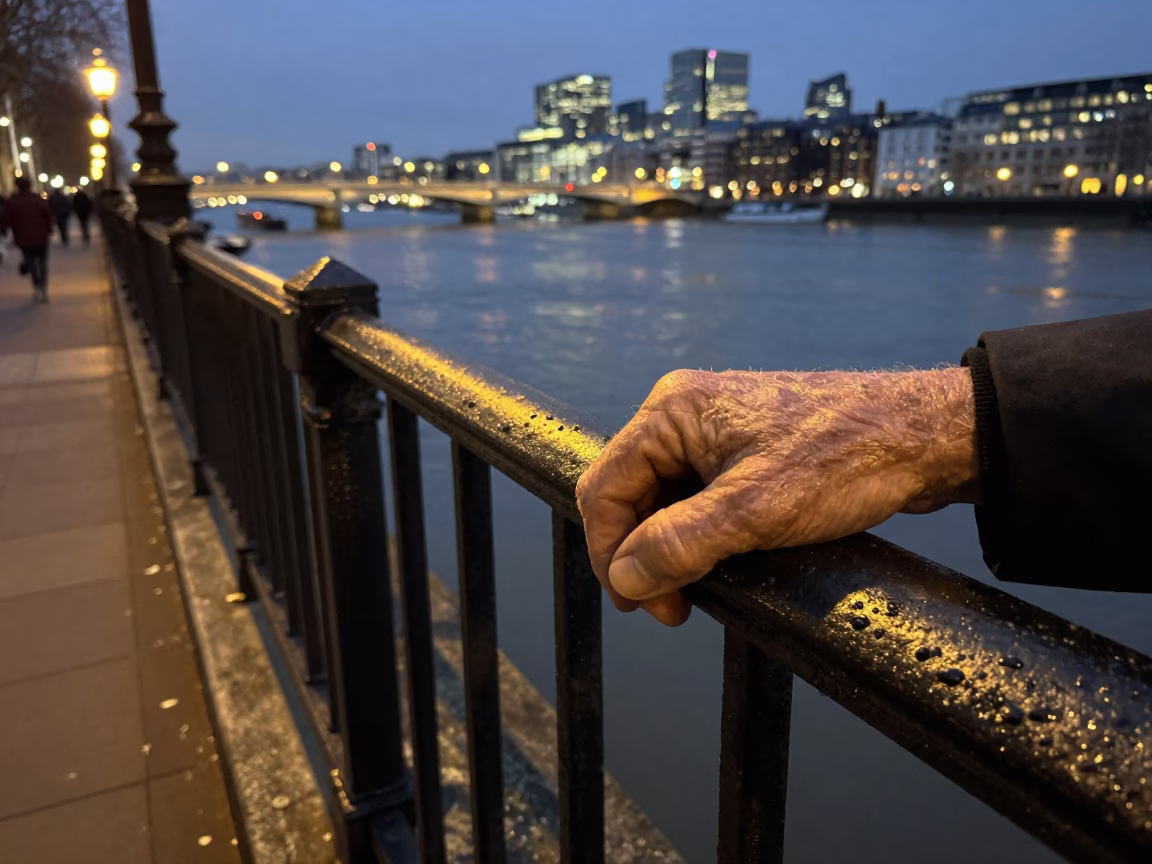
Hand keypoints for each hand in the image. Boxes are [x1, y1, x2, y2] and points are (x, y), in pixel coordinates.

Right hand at [575, 368, 978, 626]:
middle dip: (641, 556)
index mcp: (672, 412)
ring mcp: (712, 430)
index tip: (643, 605)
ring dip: (671, 549)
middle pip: (628, 494)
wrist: (924, 436)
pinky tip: (721, 561)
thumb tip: (623, 579)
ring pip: (661, 499)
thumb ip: (678, 544)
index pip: (603, 488)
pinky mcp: (740, 449)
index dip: (610, 553)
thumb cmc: (845, 459)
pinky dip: (698, 535)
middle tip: (676, 608)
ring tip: (699, 590)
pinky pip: (695, 496)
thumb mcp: (754, 511)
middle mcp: (682, 414)